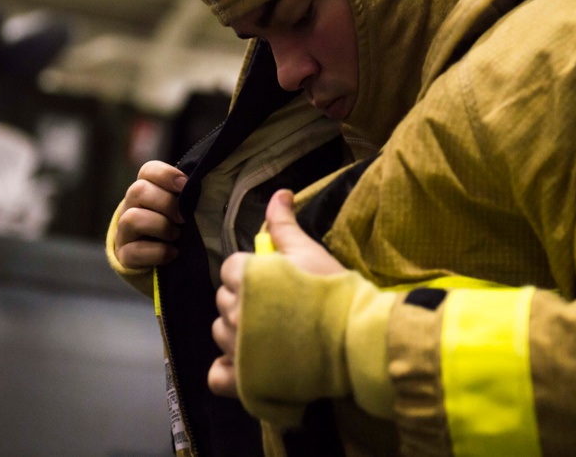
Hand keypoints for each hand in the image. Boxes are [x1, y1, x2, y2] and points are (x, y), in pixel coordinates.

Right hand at [115, 160, 186, 268]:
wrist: (155, 261)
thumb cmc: (173, 227)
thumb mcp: (180, 208)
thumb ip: (187, 196)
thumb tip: (201, 186)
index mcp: (145, 190)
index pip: (148, 171)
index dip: (166, 174)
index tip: (185, 185)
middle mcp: (129, 207)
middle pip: (138, 191)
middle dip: (166, 203)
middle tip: (184, 217)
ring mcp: (124, 232)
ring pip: (132, 219)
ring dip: (160, 226)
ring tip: (176, 235)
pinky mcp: (124, 256)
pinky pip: (134, 251)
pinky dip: (158, 252)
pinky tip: (173, 253)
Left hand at [209, 189, 344, 396]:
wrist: (356, 339)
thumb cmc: (333, 291)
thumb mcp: (308, 251)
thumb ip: (283, 224)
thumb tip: (279, 194)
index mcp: (246, 278)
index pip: (231, 270)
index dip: (252, 273)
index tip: (276, 282)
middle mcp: (235, 313)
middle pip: (224, 300)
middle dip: (245, 300)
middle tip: (279, 306)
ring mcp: (238, 350)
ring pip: (220, 333)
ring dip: (237, 332)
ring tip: (269, 334)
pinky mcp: (245, 382)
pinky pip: (218, 375)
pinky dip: (228, 370)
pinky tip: (247, 364)